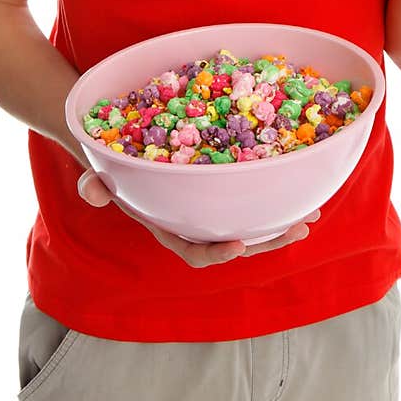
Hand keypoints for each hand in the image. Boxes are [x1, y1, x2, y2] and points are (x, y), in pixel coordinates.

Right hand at [76, 168, 320, 267]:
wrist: (126, 147)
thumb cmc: (114, 167)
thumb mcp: (100, 175)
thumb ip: (94, 186)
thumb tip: (89, 192)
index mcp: (172, 229)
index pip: (195, 251)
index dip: (216, 253)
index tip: (237, 245)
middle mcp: (198, 224)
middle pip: (236, 243)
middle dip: (267, 241)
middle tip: (296, 229)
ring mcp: (215, 210)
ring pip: (252, 224)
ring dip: (282, 224)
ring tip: (310, 217)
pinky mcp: (228, 191)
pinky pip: (256, 199)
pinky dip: (279, 197)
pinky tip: (305, 190)